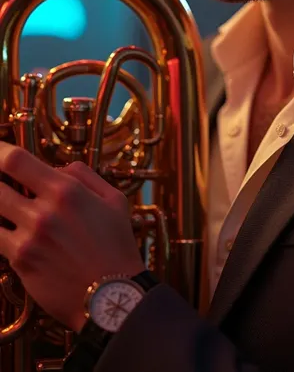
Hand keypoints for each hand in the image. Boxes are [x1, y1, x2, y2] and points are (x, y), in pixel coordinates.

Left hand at [0, 142, 144, 332]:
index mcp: (66, 191)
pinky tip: (9, 232)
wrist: (112, 297)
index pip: (16, 160)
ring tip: (6, 208)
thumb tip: (56, 168)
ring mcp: (28, 238)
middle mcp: (43, 212)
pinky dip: (0, 232)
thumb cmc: (117, 247)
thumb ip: (85, 175)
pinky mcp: (20, 262)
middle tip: (0, 182)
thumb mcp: (115, 200)